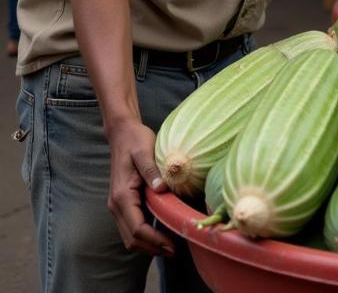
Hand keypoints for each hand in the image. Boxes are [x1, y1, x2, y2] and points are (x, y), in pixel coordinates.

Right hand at [106, 121, 174, 256]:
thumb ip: (152, 170)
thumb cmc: (135, 140)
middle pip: (132, 238)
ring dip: (149, 244)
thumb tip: (162, 188)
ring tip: (171, 245)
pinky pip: (133, 225)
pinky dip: (146, 234)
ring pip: (131, 235)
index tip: (173, 244)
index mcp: (122, 195)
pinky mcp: (124, 203)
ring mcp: (119, 205)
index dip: (155, 240)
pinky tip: (163, 231)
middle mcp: (117, 205)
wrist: (123, 133)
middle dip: (152, 247)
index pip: (137, 228)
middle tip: (175, 250)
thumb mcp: (145, 150)